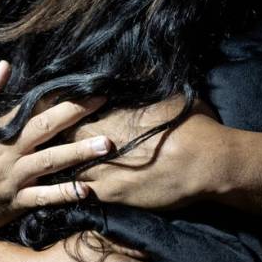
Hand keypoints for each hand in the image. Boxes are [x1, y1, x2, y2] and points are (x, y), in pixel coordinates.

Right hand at [0, 61, 112, 230]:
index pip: (34, 106)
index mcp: (1, 129)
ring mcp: (15, 177)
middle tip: (103, 102)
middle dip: (77, 113)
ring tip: (106, 145)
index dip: (59, 95)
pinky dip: (65, 194)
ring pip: (52, 161)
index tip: (84, 86)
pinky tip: (87, 190)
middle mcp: (11, 151)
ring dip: (80, 152)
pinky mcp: (16, 201)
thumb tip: (5, 65)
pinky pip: (44, 197)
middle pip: (48, 127)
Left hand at [69, 98, 233, 209]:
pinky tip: (68, 188)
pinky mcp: (114, 194)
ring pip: (69, 166)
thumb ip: (145, 85)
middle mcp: (103, 141)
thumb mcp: (169, 96)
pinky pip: (82, 193)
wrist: (207, 163)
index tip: (64, 113)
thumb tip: (138, 68)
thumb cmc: (192, 125)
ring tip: (57, 164)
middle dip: (60, 138)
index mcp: (113, 114)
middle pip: (65, 138)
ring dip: (64, 164)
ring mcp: (106, 170)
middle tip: (55, 139)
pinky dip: (73, 189)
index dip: (67, 113)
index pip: (75, 111)